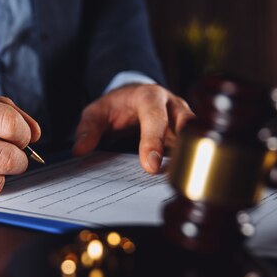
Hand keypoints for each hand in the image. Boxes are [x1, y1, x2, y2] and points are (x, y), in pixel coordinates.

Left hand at [72, 83, 193, 173]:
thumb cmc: (116, 105)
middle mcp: (173, 106)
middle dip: (180, 149)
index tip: (150, 166)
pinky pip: (194, 147)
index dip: (154, 141)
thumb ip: (88, 129)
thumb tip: (79, 150)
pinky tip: (184, 181)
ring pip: (197, 136)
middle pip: (185, 123)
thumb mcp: (96, 112)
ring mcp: (185, 120)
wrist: (134, 95)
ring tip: (183, 180)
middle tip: (171, 176)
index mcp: (150, 97)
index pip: (155, 117)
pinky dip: (191, 162)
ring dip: (192, 156)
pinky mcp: (188, 134)